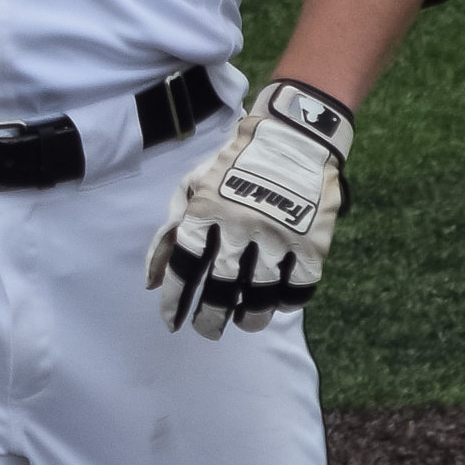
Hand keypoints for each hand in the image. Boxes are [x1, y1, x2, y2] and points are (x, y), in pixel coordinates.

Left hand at [146, 79, 353, 340]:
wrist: (294, 135)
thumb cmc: (234, 165)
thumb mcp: (193, 186)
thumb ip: (169, 233)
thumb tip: (152, 283)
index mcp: (207, 210)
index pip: (184, 264)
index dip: (175, 298)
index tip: (172, 320)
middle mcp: (240, 226)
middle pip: (221, 287)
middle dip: (209, 317)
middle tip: (206, 330)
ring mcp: (279, 235)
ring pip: (260, 295)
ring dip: (249, 317)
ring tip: (243, 322)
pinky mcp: (312, 241)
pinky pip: (298, 287)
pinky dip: (286, 302)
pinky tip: (276, 303)